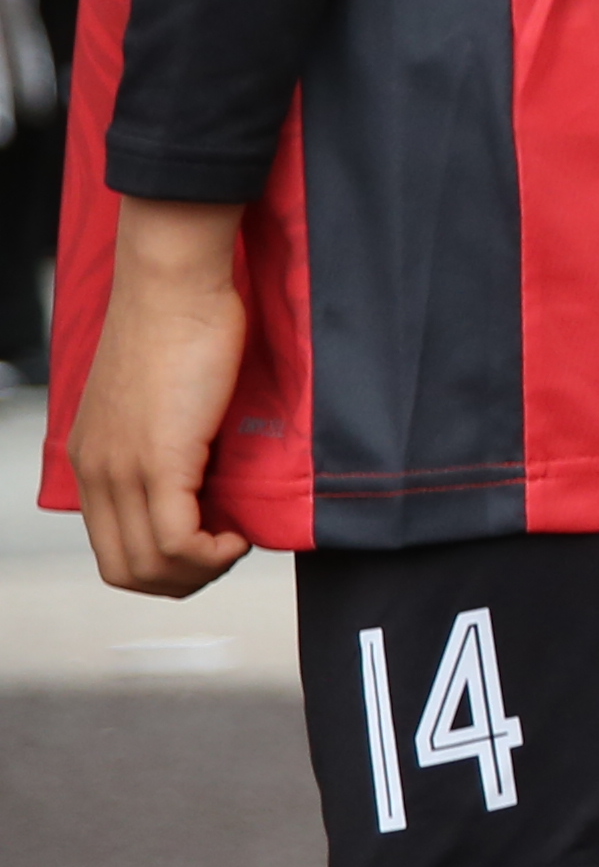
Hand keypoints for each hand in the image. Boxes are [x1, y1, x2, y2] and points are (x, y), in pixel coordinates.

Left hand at [65, 198, 248, 596]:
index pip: (113, 549)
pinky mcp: (160, 460)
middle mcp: (97, 472)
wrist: (175, 286)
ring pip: (149, 565)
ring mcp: (124, 469)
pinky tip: (238, 532)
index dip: (166, 564)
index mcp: (93, 460)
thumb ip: (168, 440)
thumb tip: (206, 474)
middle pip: (125, 571)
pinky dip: (211, 552)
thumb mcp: (161, 398)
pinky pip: (177, 539)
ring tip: (235, 539)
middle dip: (183, 580)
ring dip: (201, 570)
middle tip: (226, 550)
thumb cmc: (180, 325)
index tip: (210, 539)